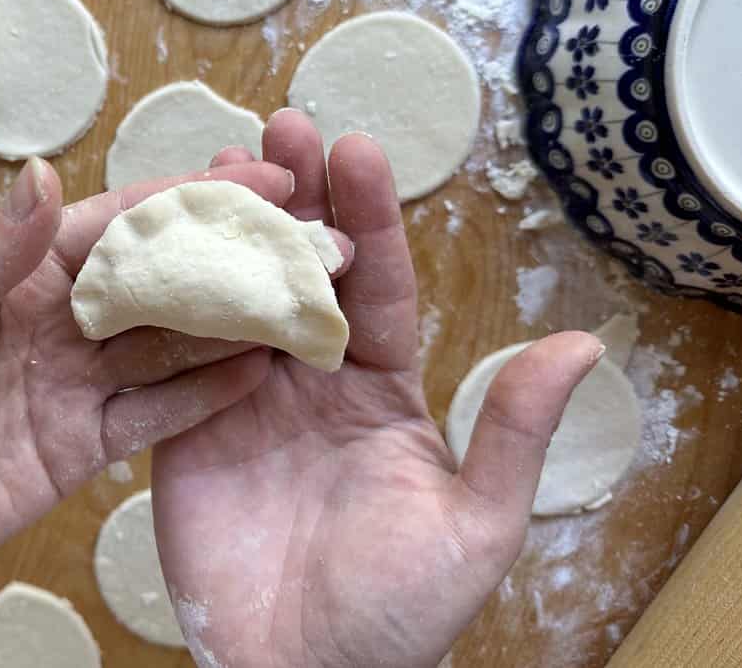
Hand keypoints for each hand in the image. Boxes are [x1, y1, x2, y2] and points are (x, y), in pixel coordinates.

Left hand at [0, 157, 319, 599]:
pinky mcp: (81, 445)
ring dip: (233, 324)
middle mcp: (56, 318)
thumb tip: (42, 174)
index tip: (259, 179)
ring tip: (304, 302)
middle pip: (160, 280)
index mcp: (16, 274)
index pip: (117, 225)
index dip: (188, 200)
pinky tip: (257, 376)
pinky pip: (154, 415)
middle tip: (311, 239)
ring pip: (170, 345)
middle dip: (231, 257)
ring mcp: (74, 382)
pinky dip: (204, 398)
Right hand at [152, 111, 602, 667]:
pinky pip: (178, 349)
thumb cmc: (396, 614)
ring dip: (231, 225)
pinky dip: (171, 291)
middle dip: (297, 196)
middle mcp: (312, 377)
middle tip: (284, 127)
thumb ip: (514, 435)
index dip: (368, 220)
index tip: (358, 152)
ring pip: (240, 291)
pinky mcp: (185, 423)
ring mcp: (245, 394)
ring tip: (223, 158)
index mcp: (380, 387)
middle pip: (303, 269)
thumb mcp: (473, 527)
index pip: (377, 285)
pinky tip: (161, 237)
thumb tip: (580, 347)